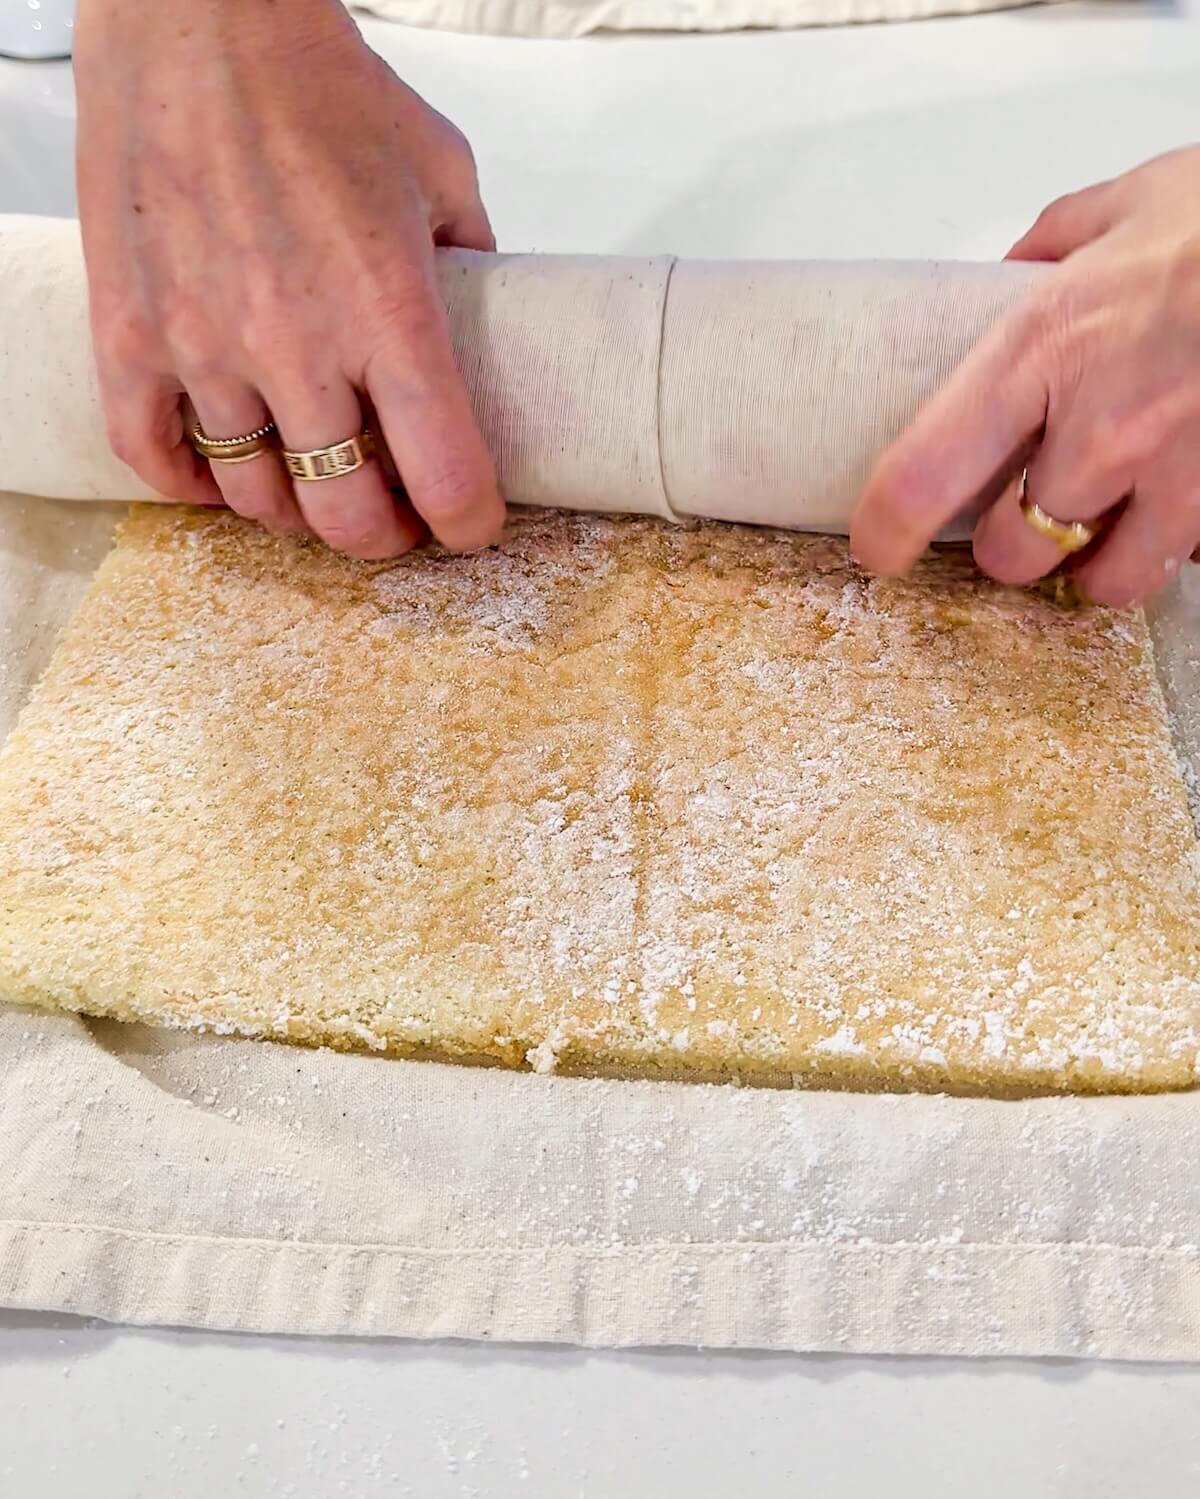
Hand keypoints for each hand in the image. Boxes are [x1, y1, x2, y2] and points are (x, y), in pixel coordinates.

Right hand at [75, 0, 503, 558]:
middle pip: (345, 513)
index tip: (471, 525)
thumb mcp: (439, 165)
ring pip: (254, 497)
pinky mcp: (130, 334)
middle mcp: (296, 345)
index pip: (444, 473)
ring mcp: (204, 347)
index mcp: (389, 309)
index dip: (468, 523)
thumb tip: (487, 317)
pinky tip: (221, 472)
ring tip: (312, 484)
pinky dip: (191, 484)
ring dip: (294, 510)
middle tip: (392, 520)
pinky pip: (152, 455)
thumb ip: (470, 259)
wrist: (193, 19)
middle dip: (382, 536)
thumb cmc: (313, 81)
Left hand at [851, 146, 1199, 607]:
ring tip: (1097, 529)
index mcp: (1043, 348)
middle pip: (1014, 551)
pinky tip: (1173, 504)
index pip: (925, 473)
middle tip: (1020, 516)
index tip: (877, 547)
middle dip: (1009, 545)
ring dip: (1089, 564)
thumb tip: (1009, 274)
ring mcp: (1178, 473)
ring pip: (1102, 581)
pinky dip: (1172, 545)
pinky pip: (1186, 559)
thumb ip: (1052, 247)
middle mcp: (1104, 427)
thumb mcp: (1127, 206)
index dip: (886, 528)